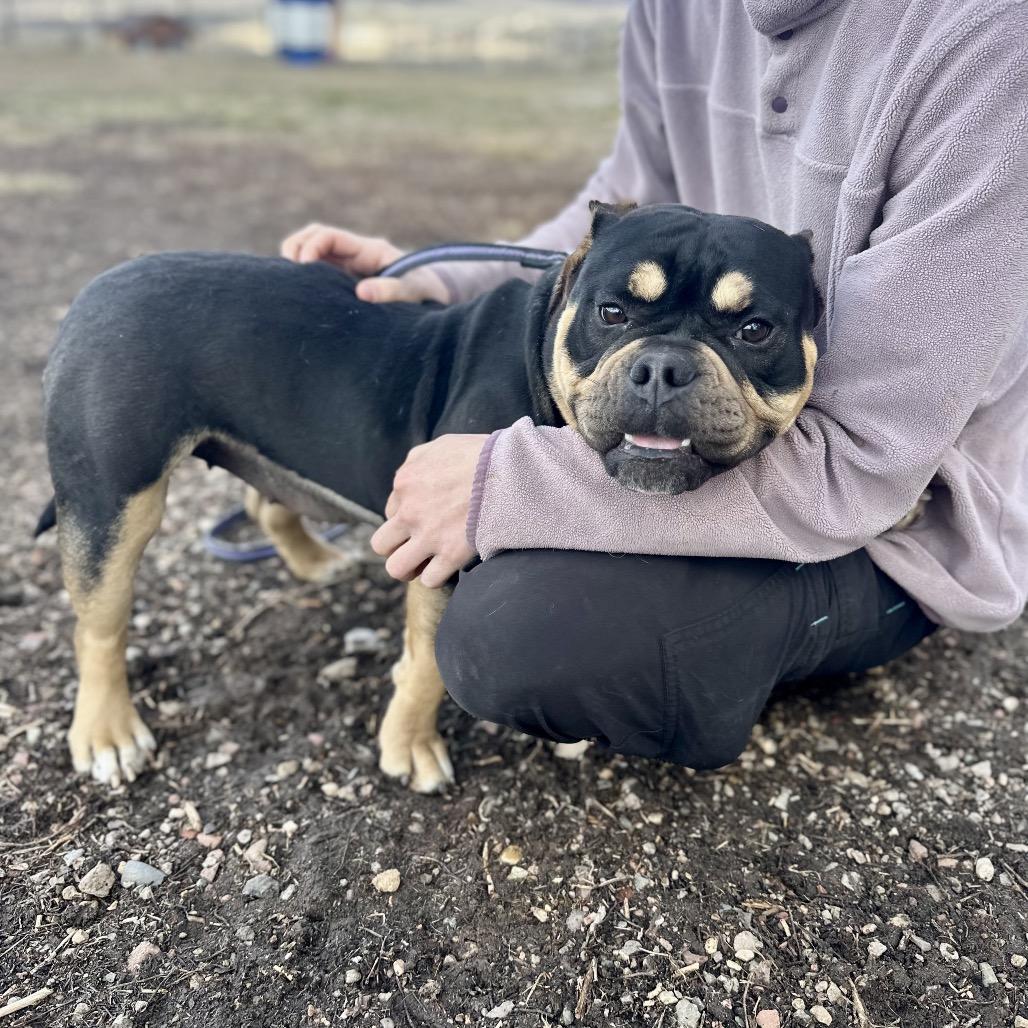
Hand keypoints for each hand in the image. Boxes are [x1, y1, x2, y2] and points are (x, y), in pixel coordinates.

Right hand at [280, 223, 450, 303]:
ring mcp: (349, 269)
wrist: (438, 300)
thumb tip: (362, 292)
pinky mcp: (346, 286)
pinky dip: (305, 282)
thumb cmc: (429, 293)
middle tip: (290, 278)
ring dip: (296, 265)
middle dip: (295, 250)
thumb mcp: (416, 290)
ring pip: (311, 256)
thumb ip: (392, 290)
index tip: (304, 270)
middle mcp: (355, 255)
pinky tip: (301, 299)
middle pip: (312, 238)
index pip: (327, 235)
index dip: (310, 248)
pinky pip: (319, 276)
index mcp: (368, 250)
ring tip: (291, 288)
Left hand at [371, 434, 488, 587]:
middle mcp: (409, 512)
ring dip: (409, 569)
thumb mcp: (442, 445)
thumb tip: (411, 474)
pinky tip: (448, 567)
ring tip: (423, 566)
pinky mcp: (451, 554)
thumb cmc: (482, 454)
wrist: (511, 472)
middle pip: (381, 544)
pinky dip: (437, 577)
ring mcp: (429, 536)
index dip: (407, 517)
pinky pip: (430, 580)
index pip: (391, 510)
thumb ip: (420, 459)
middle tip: (415, 546)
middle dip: (396, 547)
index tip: (425, 518)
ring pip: (397, 568)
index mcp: (405, 483)